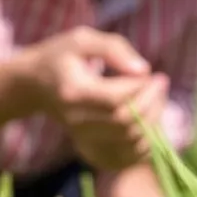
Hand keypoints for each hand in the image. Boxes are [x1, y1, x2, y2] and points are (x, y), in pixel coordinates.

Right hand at [16, 26, 166, 169]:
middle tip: (161, 83)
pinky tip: (149, 118)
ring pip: (130, 140)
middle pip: (126, 122)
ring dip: (154, 118)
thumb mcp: (83, 40)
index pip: (117, 98)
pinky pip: (127, 156)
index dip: (142, 87)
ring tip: (156, 97)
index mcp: (73, 92)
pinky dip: (147, 140)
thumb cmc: (62, 57)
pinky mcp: (91, 149)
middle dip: (153, 102)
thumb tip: (144, 70)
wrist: (35, 85)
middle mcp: (77, 120)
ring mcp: (83, 137)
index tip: (153, 74)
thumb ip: (114, 49)